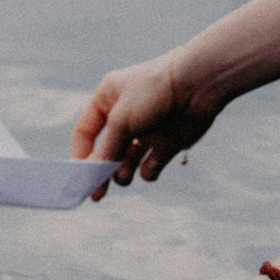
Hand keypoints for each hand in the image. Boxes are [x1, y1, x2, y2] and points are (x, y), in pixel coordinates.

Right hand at [71, 52, 220, 197]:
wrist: (200, 84)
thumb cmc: (154, 92)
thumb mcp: (121, 121)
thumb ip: (103, 152)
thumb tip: (87, 178)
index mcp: (107, 100)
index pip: (85, 133)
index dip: (80, 155)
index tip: (80, 177)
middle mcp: (125, 116)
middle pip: (105, 152)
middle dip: (102, 172)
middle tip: (97, 195)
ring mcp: (146, 130)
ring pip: (126, 162)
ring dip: (123, 173)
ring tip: (124, 177)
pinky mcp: (166, 143)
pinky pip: (150, 166)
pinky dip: (148, 171)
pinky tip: (152, 165)